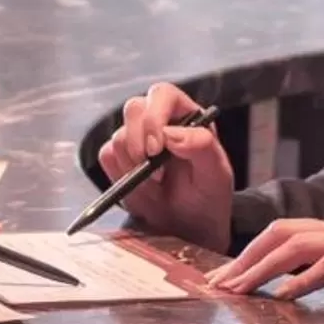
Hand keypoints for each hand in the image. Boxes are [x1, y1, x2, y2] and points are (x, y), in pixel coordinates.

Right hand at [93, 81, 232, 251]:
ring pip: (118, 135)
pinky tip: (141, 188)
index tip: (156, 149)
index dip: (154, 117)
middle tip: (154, 174)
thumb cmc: (208, 197)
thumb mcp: (217, 175)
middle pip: (133, 108)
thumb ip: (202, 147)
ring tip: (156, 185)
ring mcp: (136, 138)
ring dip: (133, 165)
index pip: (162, 95)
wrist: (190, 228)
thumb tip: (171, 133)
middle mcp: (159, 120)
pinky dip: (120, 174)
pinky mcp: (119, 157)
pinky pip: (107, 155)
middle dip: (138, 143)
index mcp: (186, 115)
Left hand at [208, 214, 323, 321]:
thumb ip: (312, 279)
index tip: (220, 280)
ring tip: (243, 291)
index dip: (247, 253)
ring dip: (266, 269)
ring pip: (303, 244)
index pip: (281, 231)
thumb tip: (265, 291)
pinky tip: (285, 296)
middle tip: (222, 286)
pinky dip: (305, 280)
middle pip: (284, 232)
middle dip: (247, 259)